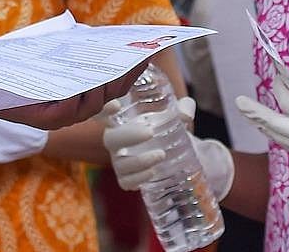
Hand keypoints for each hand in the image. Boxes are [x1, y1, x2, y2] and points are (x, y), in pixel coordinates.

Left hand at [0, 61, 149, 130]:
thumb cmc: (20, 65)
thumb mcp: (54, 51)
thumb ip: (77, 47)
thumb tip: (102, 34)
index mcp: (79, 96)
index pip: (113, 86)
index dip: (131, 72)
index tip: (145, 54)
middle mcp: (74, 109)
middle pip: (110, 94)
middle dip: (125, 75)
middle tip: (137, 56)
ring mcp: (61, 117)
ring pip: (94, 102)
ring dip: (106, 83)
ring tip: (115, 64)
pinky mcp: (46, 119)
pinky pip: (71, 108)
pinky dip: (81, 94)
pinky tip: (86, 81)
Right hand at [98, 96, 233, 199]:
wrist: (175, 150)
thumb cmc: (167, 125)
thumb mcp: (177, 113)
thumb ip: (183, 108)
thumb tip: (185, 114)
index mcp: (121, 119)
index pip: (103, 113)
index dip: (103, 110)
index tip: (115, 105)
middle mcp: (117, 139)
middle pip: (110, 139)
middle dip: (127, 136)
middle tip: (150, 132)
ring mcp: (120, 160)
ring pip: (120, 164)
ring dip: (139, 161)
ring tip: (161, 155)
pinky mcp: (127, 177)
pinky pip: (125, 182)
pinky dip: (137, 179)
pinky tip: (153, 172)